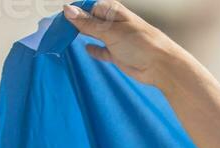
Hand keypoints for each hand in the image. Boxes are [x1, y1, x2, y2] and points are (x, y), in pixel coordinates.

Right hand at [62, 2, 184, 87]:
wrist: (162, 67)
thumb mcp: (110, 31)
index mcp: (112, 11)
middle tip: (56, 29)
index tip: (57, 19)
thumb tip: (67, 10)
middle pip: (88, 20)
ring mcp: (115, 39)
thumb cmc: (141, 44)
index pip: (86, 7)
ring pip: (93, 34)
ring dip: (82, 35)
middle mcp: (112, 23)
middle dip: (75, 23)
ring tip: (64, 36)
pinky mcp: (118, 54)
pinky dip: (94, 50)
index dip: (72, 12)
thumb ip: (88, 23)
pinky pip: (102, 50)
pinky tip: (87, 49)